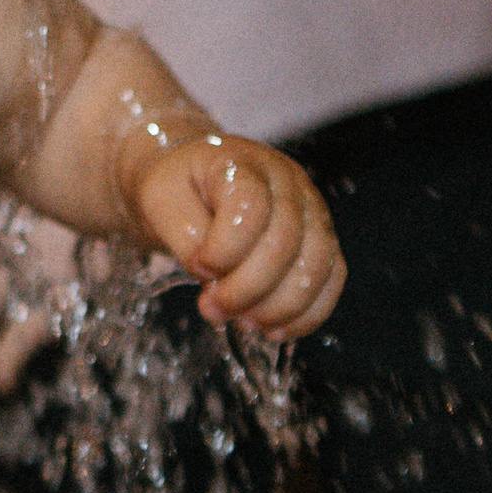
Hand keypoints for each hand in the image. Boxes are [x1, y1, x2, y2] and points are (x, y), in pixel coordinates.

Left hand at [124, 131, 342, 338]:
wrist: (192, 178)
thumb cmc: (177, 187)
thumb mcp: (159, 199)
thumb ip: (184, 234)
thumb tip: (213, 274)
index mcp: (242, 163)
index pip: (250, 207)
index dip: (226, 249)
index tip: (200, 268)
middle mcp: (286, 182)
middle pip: (285, 243)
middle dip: (246, 289)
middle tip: (212, 309)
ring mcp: (311, 210)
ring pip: (315, 266)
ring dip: (278, 307)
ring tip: (242, 322)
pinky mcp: (321, 240)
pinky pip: (332, 280)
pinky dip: (307, 314)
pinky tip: (273, 329)